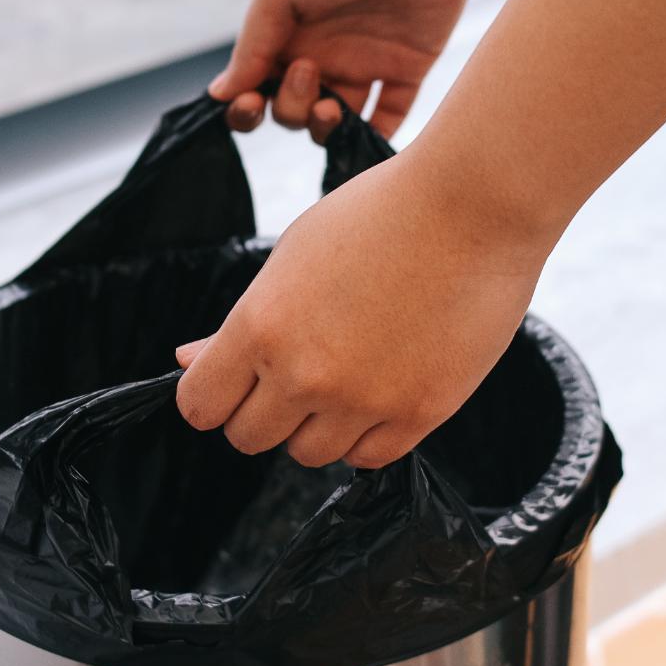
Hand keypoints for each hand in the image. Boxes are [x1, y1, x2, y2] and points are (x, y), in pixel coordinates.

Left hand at [174, 152, 550, 468]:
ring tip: (347, 374)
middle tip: (297, 371)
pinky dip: (366, 435)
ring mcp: (364, 400)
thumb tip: (189, 359)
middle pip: (248, 438)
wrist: (475, 206)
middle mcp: (305, 373)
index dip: (212, 394)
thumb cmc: (381, 214)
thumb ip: (242, 320)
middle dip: (263, 410)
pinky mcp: (419, 414)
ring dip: (316, 425)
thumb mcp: (294, 255)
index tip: (235, 380)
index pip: (200, 405)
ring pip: (308, 454)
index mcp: (261, 325)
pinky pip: (369, 458)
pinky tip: (381, 390)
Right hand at [211, 0, 479, 142]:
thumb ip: (254, 41)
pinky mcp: (409, 67)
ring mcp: (366, 62)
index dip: (247, 109)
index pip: (256, 89)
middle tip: (309, 70)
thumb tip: (219, 95)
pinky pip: (390, 118)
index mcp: (286, 32)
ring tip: (334, 106)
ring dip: (326, 130)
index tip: (251, 102)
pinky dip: (376, 138)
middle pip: (293, 112)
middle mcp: (323, 52)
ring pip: (337, 124)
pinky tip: (365, 136)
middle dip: (291, 107)